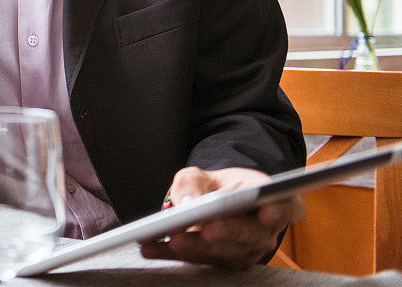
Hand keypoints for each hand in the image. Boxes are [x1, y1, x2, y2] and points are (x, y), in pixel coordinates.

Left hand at [141, 166, 304, 269]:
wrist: (211, 203)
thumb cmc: (214, 186)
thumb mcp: (200, 174)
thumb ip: (194, 183)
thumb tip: (190, 203)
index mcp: (271, 199)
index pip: (287, 206)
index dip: (280, 211)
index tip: (266, 213)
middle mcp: (265, 230)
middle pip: (251, 235)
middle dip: (226, 232)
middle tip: (206, 229)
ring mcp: (247, 250)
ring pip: (225, 252)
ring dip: (197, 248)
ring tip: (172, 240)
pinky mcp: (226, 263)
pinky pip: (202, 260)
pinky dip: (174, 254)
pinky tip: (150, 248)